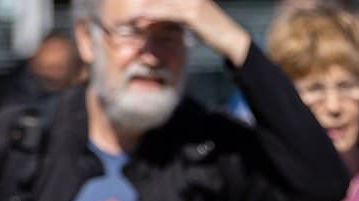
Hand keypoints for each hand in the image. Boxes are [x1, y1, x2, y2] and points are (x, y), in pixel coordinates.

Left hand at [133, 0, 250, 65]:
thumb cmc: (212, 30)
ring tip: (127, 17)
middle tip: (126, 15)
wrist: (232, 40)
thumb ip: (173, 13)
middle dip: (143, 4)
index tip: (134, 9)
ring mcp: (191, 2)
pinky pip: (166, 12)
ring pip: (160, 3)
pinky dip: (151, 16)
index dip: (148, 4)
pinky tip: (139, 19)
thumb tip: (151, 14)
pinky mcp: (192, 14)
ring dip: (142, 10)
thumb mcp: (190, 18)